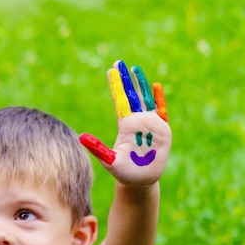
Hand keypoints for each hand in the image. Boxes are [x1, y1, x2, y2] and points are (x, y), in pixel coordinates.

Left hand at [80, 60, 171, 185]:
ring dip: (141, 84)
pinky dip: (160, 99)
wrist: (141, 181)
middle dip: (125, 79)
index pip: (120, 101)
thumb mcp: (110, 161)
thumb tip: (81, 137)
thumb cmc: (124, 173)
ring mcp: (150, 124)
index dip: (116, 86)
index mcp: (125, 126)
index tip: (111, 71)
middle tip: (119, 62)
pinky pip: (162, 111)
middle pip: (131, 96)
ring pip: (145, 99)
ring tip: (135, 69)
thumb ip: (97, 149)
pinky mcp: (163, 130)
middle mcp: (137, 121)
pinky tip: (157, 86)